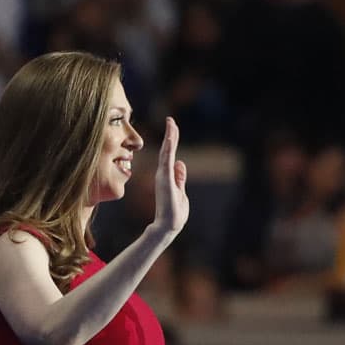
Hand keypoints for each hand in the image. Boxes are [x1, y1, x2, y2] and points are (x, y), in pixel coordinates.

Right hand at [153, 116, 188, 236]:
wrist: (168, 225)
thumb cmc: (174, 212)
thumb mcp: (180, 191)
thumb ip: (180, 178)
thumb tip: (181, 163)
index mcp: (168, 176)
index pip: (171, 155)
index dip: (172, 141)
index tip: (172, 128)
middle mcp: (164, 173)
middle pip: (168, 150)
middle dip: (171, 134)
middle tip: (171, 120)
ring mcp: (163, 175)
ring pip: (167, 151)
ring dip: (170, 136)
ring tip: (171, 122)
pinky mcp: (165, 178)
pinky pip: (168, 158)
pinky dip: (169, 146)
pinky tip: (171, 136)